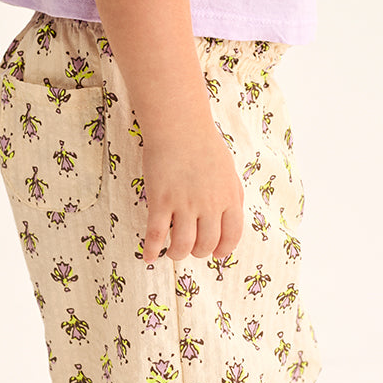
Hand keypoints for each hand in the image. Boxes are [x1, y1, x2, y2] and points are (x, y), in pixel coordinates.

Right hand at [140, 126, 244, 263]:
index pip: (232, 235)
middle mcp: (209, 205)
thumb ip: (232, 193)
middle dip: (199, 252)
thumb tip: (232, 213)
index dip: (224, 249)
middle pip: (206, 243)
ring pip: (183, 244)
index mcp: (228, 198)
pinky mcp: (161, 201)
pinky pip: (156, 234)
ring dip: (178, 254)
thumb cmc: (204, 144)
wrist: (180, 126)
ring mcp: (184, 204)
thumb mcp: (228, 170)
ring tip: (173, 252)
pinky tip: (149, 256)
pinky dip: (152, 249)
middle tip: (192, 249)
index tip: (216, 254)